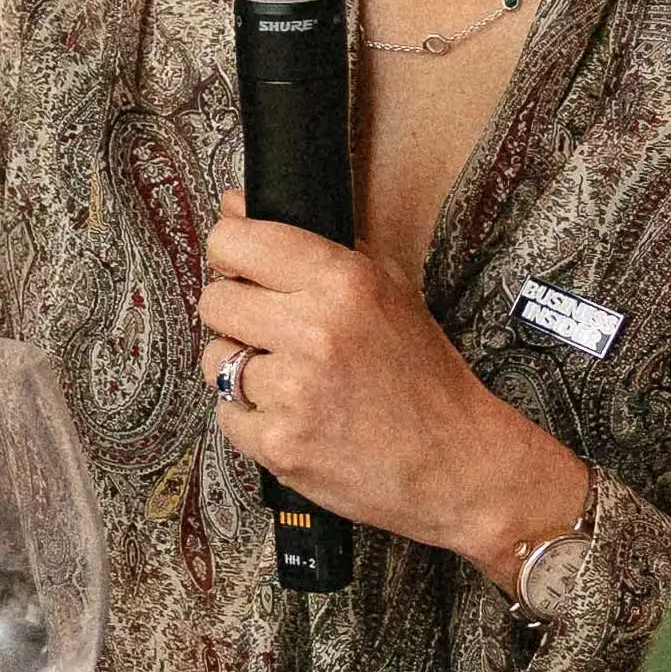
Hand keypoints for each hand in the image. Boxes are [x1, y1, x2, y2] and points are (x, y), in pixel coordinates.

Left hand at [199, 206, 581, 582]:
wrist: (455, 464)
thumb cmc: (424, 378)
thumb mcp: (390, 291)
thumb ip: (314, 247)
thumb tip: (235, 207)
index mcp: (343, 281)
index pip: (236, 241)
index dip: (230, 252)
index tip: (239, 266)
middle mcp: (314, 330)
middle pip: (215, 301)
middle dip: (237, 316)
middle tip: (273, 333)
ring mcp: (293, 391)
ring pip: (215, 360)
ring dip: (244, 369)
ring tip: (291, 382)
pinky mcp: (279, 444)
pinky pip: (226, 415)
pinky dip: (252, 418)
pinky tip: (294, 418)